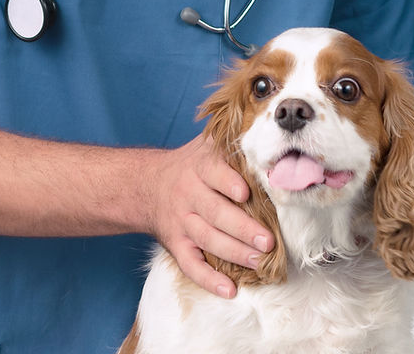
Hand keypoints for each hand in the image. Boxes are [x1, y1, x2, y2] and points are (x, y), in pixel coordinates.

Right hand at [146, 135, 273, 297]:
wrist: (146, 185)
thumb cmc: (190, 165)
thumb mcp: (205, 145)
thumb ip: (231, 139)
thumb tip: (268, 124)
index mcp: (199, 169)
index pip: (214, 174)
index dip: (229, 184)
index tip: (246, 194)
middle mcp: (188, 195)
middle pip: (215, 213)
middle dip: (242, 229)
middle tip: (268, 242)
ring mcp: (181, 222)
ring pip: (207, 240)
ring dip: (234, 253)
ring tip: (259, 262)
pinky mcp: (176, 243)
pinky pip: (190, 264)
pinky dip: (208, 279)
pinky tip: (228, 289)